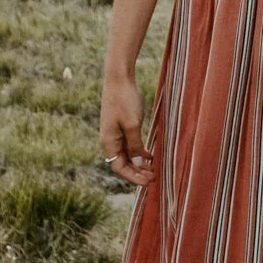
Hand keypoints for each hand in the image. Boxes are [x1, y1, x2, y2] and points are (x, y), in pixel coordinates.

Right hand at [100, 71, 156, 185]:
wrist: (119, 79)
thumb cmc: (125, 100)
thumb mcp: (133, 125)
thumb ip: (135, 145)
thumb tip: (137, 162)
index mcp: (108, 142)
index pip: (119, 167)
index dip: (132, 177)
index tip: (147, 183)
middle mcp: (109, 140)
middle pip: (123, 163)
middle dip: (137, 172)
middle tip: (153, 178)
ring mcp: (115, 133)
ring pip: (127, 155)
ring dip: (139, 163)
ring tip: (153, 170)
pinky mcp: (121, 126)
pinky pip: (129, 144)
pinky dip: (139, 151)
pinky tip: (150, 156)